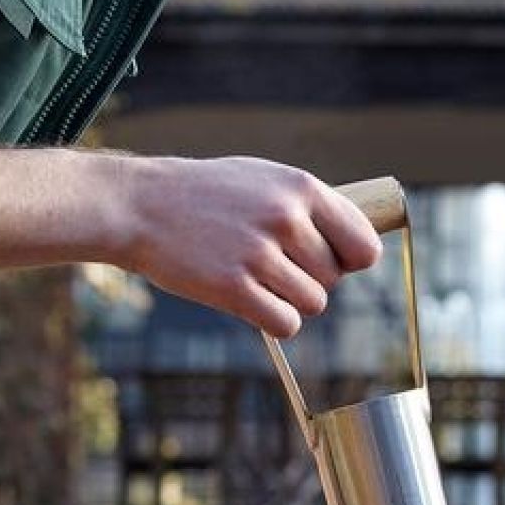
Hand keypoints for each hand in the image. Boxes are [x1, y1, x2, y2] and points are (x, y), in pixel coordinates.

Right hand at [121, 156, 382, 336]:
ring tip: (260, 285)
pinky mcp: (233, 288)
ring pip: (312, 304)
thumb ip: (306, 207)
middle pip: (333, 280)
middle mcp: (285, 219)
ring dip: (290, 303)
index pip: (363, 245)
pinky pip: (285, 324)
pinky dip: (274, 322)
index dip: (350, 262)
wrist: (142, 207)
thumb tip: (353, 250)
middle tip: (276, 273)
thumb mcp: (262, 179)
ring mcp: (259, 255)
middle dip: (310, 283)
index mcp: (301, 188)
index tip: (330, 264)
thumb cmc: (203, 195)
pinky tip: (252, 305)